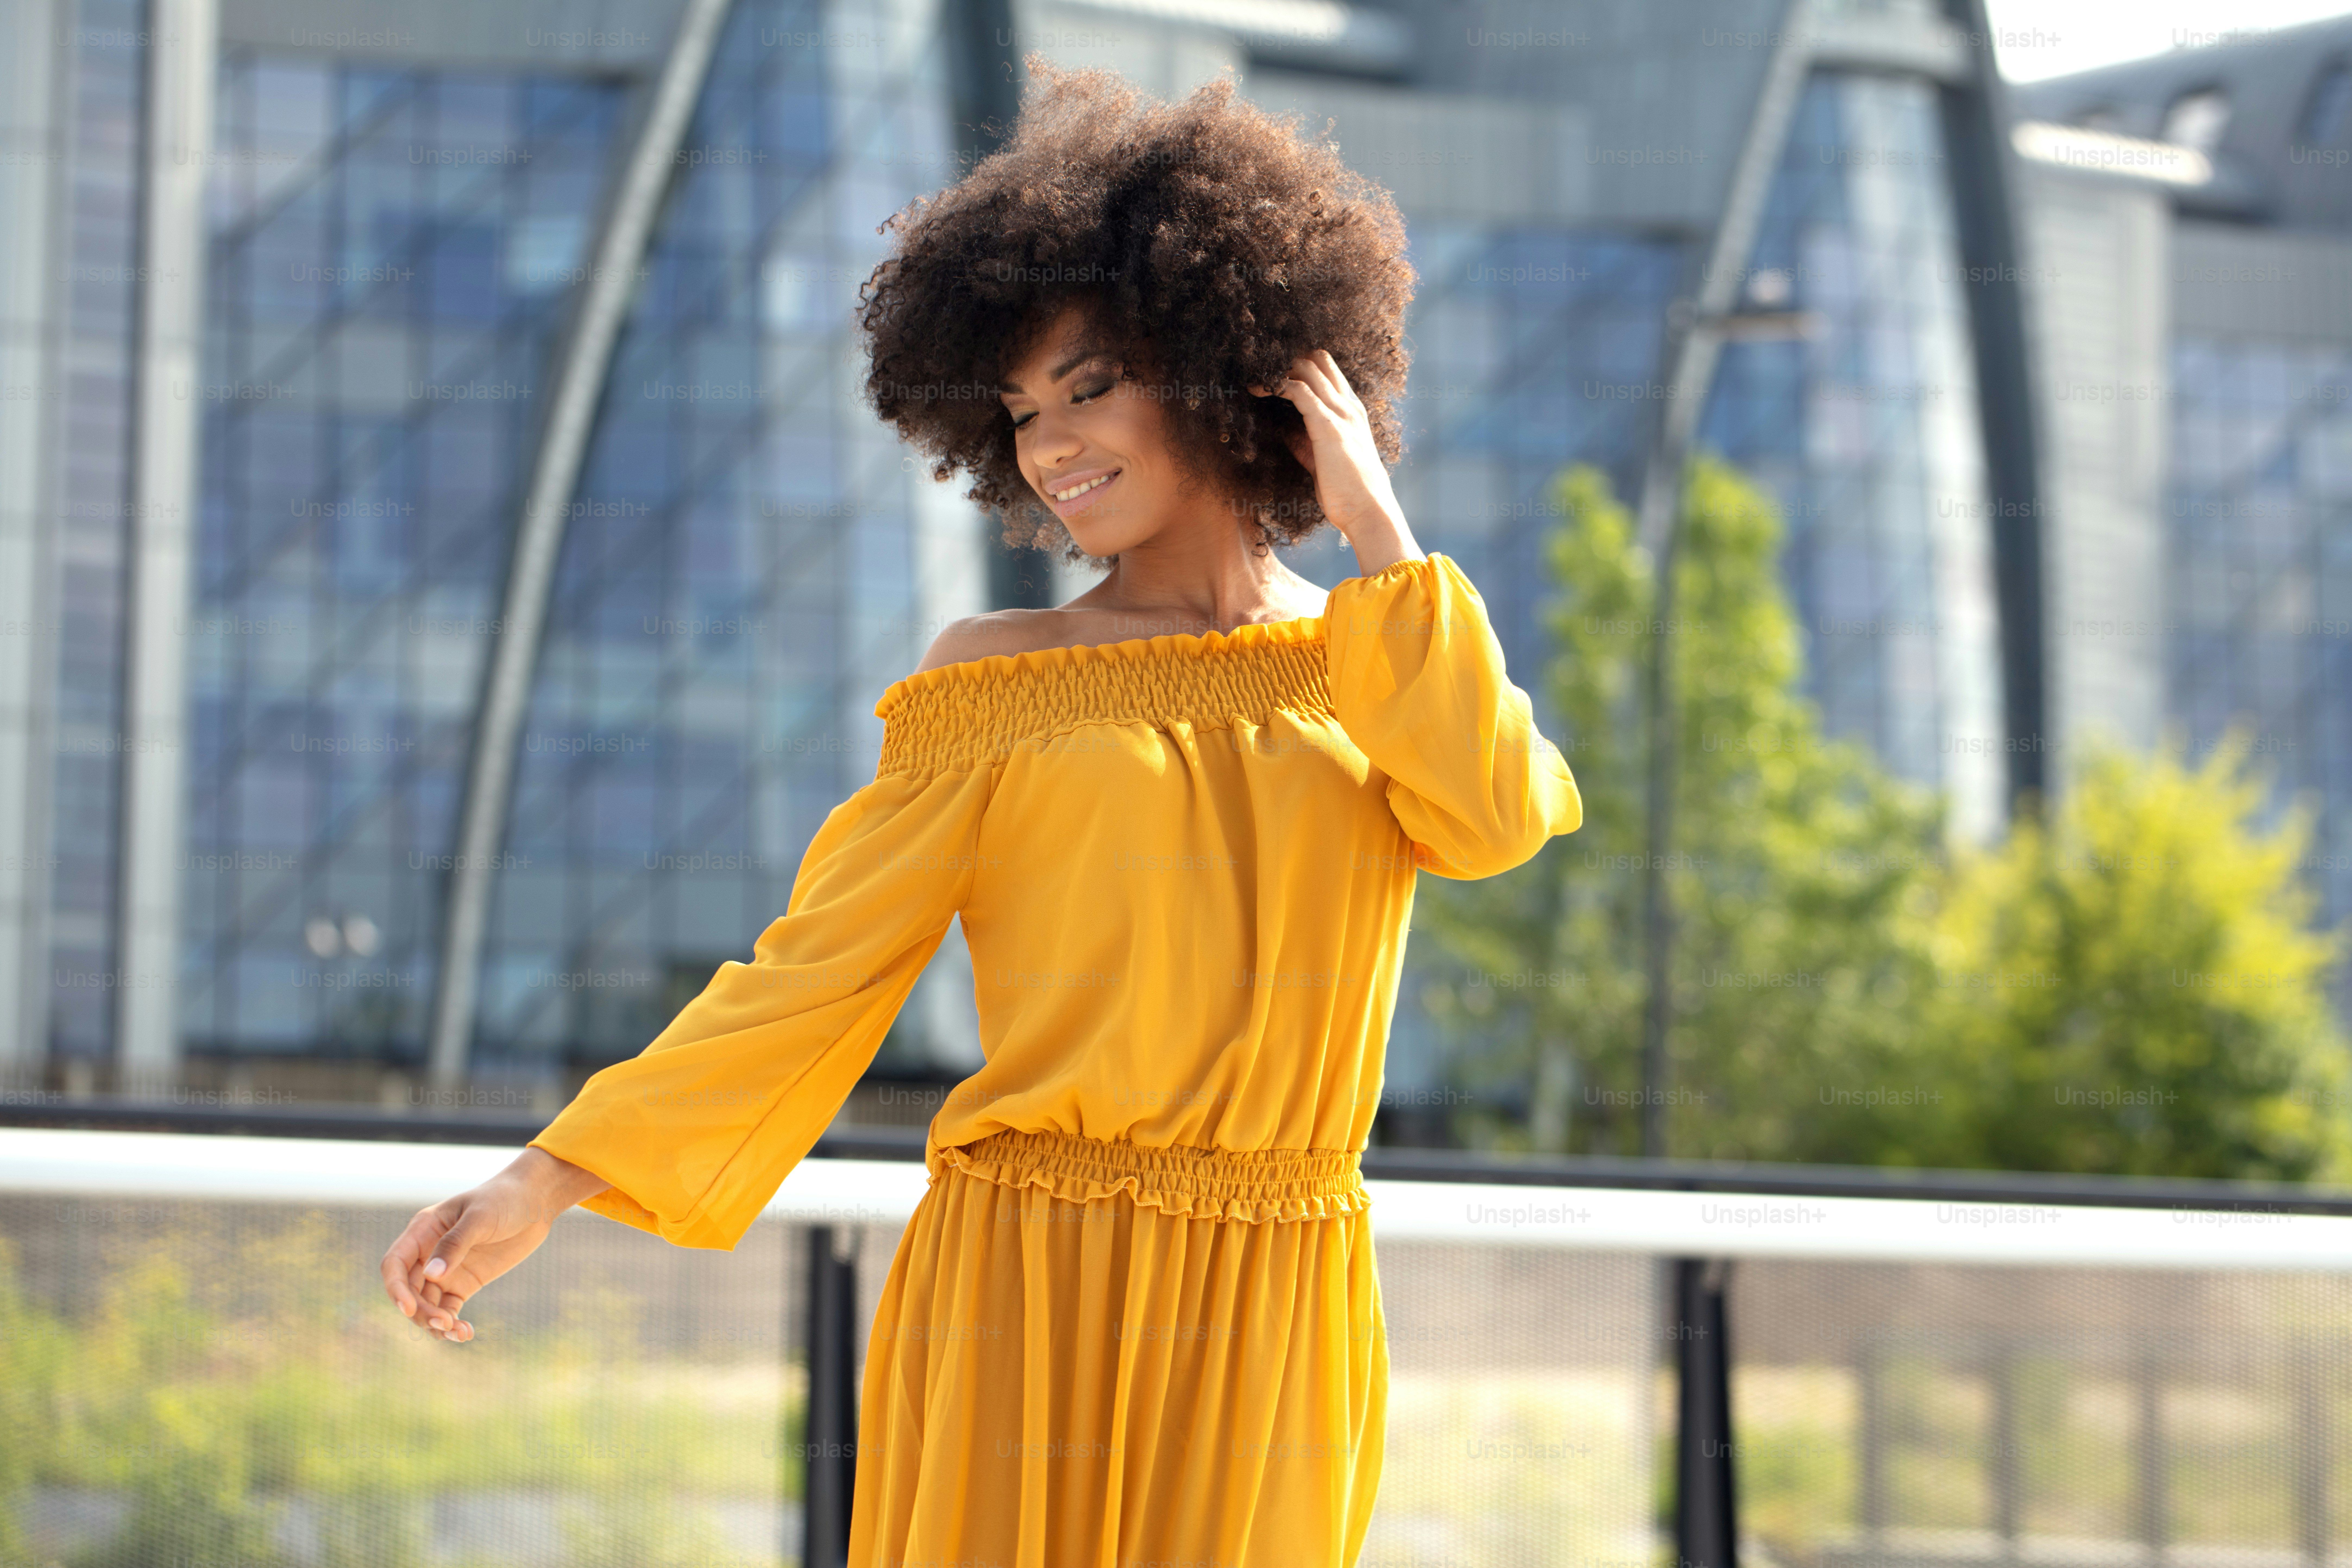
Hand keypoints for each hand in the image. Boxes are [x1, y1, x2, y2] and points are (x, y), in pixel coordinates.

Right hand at [379, 1147, 604, 1342]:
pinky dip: (453, 1324)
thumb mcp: (480, 1217)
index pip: (395, 1264)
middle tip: (444, 1323)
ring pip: (428, 1305)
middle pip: (410, 1291)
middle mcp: (428, 1253)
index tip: (409, 1309)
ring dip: (436, 1323)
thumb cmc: (504, 1199)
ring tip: (458, 1333)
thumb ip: (456, 1243)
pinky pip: (449, 1308)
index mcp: (423, 1231)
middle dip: (420, 1311)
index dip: (396, 1289)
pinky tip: (466, 1334)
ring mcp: (446, 1271)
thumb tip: (432, 1274)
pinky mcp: (464, 1283)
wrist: (534, 1202)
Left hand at [1251, 350, 1421, 570]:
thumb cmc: (1349, 492)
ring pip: (1308, 368)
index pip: (1327, 370)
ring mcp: (1340, 413)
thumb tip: (1290, 435)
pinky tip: (1258, 390)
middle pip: (1318, 359)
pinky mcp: (1327, 426)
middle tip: (1262, 374)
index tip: (1274, 376)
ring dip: (1279, 369)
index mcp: (1351, 411)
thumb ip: (1308, 443)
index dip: (1300, 365)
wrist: (1369, 511)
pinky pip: (1299, 391)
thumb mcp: (1326, 460)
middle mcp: (1348, 405)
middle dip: (1288, 360)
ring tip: (1255, 381)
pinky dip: (1277, 385)